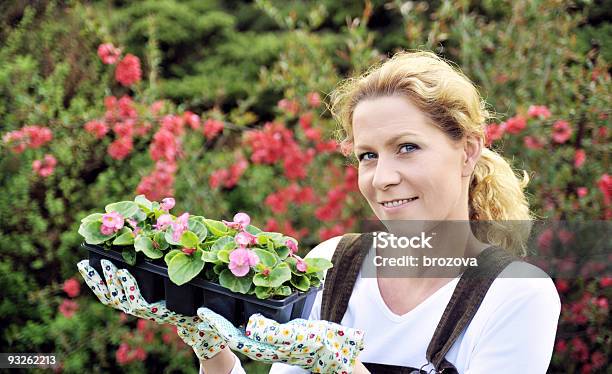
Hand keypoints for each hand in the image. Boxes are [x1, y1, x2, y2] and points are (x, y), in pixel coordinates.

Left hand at [77, 259, 225, 359]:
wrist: (193, 327)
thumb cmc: (202, 318)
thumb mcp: (209, 319)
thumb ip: (209, 318)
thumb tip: (205, 312)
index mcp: (158, 312)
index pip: (137, 301)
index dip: (128, 287)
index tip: (123, 272)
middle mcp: (142, 311)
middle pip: (118, 299)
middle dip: (110, 280)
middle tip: (105, 262)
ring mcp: (133, 307)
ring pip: (108, 297)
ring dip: (96, 282)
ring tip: (83, 264)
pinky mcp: (129, 302)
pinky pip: (108, 295)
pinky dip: (97, 283)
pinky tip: (90, 270)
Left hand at [197, 307, 364, 372]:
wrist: (337, 352)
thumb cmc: (319, 342)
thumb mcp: (296, 335)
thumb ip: (273, 332)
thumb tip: (250, 324)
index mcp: (267, 347)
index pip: (234, 337)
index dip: (217, 325)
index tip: (202, 313)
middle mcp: (265, 346)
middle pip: (234, 334)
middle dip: (218, 322)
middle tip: (202, 309)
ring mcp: (272, 342)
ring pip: (243, 331)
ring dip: (229, 320)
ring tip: (217, 307)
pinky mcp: (279, 337)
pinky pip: (255, 328)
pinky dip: (244, 319)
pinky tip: (243, 310)